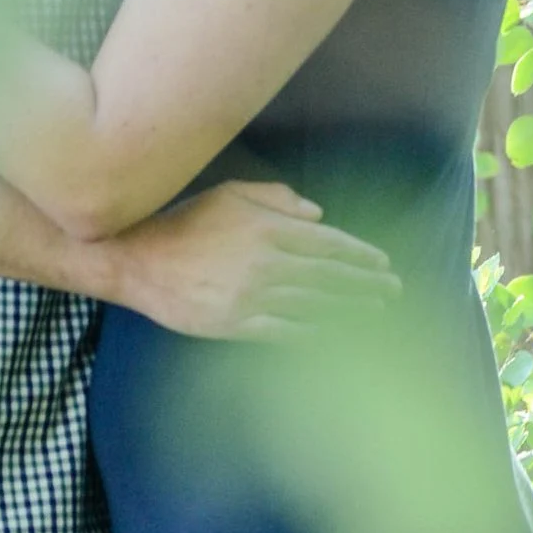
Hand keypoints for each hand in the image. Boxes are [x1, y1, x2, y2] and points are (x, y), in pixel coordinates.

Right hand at [106, 179, 396, 339]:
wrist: (137, 260)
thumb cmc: (185, 222)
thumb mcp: (230, 195)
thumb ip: (276, 199)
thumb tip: (318, 213)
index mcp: (267, 229)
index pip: (327, 243)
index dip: (360, 255)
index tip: (384, 264)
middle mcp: (265, 263)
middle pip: (329, 276)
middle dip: (366, 285)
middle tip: (395, 292)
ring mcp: (251, 297)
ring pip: (314, 305)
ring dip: (349, 310)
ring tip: (375, 314)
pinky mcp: (234, 324)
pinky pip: (284, 332)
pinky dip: (313, 335)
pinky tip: (335, 337)